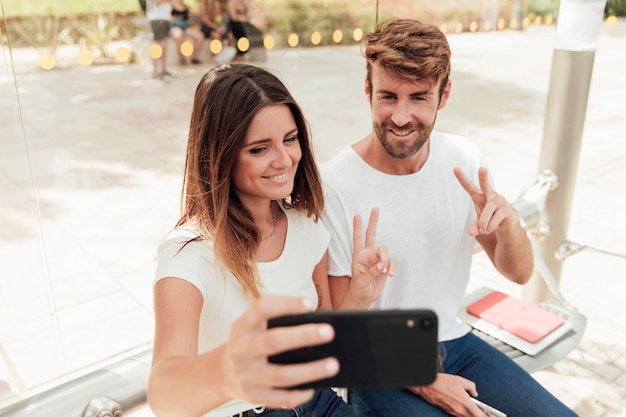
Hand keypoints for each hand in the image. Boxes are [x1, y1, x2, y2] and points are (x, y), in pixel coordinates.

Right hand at [221, 296, 338, 408]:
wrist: (220, 373)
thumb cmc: (248, 344)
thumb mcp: (252, 327)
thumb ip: (276, 322)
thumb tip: (316, 325)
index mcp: (242, 326)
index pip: (261, 308)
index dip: (285, 304)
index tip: (309, 304)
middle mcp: (241, 349)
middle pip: (273, 341)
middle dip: (303, 336)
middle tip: (329, 332)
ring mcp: (245, 375)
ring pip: (280, 375)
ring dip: (309, 370)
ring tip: (332, 364)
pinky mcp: (251, 396)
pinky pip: (279, 398)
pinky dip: (299, 394)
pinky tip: (313, 387)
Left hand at [348, 207, 394, 305]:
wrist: (364, 297)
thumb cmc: (359, 288)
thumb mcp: (362, 281)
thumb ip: (372, 272)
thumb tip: (382, 265)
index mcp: (358, 256)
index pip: (357, 239)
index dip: (357, 227)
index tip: (356, 215)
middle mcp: (368, 254)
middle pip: (371, 234)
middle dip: (373, 222)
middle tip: (375, 209)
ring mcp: (377, 259)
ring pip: (385, 251)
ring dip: (387, 262)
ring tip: (385, 273)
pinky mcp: (385, 266)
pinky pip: (391, 262)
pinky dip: (392, 267)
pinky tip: (390, 274)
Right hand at [408, 373, 488, 416]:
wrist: (426, 385)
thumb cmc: (443, 382)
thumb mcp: (460, 380)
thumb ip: (471, 387)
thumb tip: (475, 393)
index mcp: (465, 403)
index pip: (480, 416)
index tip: (492, 416)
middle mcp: (459, 410)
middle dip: (480, 416)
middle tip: (485, 414)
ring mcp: (452, 412)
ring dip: (472, 415)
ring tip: (477, 411)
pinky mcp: (446, 411)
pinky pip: (458, 415)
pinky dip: (464, 413)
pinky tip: (465, 408)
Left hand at [454, 167, 519, 236]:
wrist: (506, 223)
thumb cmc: (489, 218)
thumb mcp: (479, 223)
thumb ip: (475, 226)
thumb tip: (472, 232)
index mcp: (480, 196)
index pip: (469, 186)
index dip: (462, 178)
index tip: (455, 168)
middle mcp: (490, 195)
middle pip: (486, 185)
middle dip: (483, 177)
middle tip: (482, 168)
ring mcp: (500, 201)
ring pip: (488, 211)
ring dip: (484, 223)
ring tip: (483, 230)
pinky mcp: (507, 209)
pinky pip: (495, 219)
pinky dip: (490, 227)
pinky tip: (490, 229)